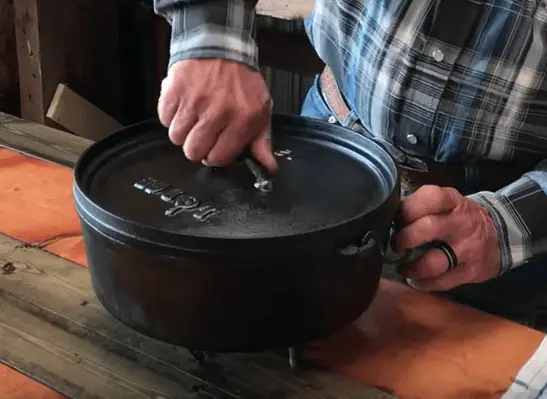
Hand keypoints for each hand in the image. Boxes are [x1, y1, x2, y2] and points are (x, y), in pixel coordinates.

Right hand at [157, 59, 277, 171]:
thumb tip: (267, 167)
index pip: (219, 157)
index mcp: (242, 119)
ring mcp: (194, 101)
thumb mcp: (260, 110)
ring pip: (177, 138)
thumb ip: (262, 142)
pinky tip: (183, 108)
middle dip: (197, 148)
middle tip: (203, 135)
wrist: (222, 46)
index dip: (215, 156)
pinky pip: (164, 119)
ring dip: (183, 132)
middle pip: (194, 151)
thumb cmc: (241, 82)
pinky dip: (171, 117)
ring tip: (193, 119)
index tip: (215, 149)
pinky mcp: (175, 91)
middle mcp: (217, 112)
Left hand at [393, 185, 500, 290]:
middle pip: (428, 228)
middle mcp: (462, 223)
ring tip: (403, 268)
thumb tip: (389, 215)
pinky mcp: (472, 271)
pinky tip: (415, 279)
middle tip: (396, 244)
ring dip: (412, 267)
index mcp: (453, 202)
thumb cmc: (460, 217)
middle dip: (405, 238)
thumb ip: (421, 206)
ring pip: (434, 261)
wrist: (501, 234)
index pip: (431, 198)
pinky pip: (442, 282)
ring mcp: (468, 249)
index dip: (408, 209)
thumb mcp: (447, 203)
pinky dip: (423, 283)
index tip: (396, 219)